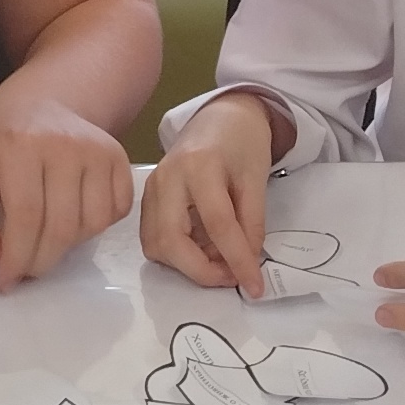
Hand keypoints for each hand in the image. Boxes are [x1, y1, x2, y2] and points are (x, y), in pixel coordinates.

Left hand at [0, 84, 135, 288]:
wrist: (46, 98)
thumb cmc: (0, 137)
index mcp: (19, 145)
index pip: (25, 217)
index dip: (15, 258)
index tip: (5, 280)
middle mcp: (65, 145)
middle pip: (60, 228)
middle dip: (39, 262)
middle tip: (24, 269)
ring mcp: (98, 150)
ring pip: (90, 226)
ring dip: (65, 246)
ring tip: (43, 234)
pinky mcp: (119, 159)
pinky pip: (114, 213)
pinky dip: (93, 228)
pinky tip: (70, 215)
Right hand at [139, 89, 280, 293]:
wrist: (220, 117)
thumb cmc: (242, 142)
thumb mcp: (257, 179)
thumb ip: (252, 223)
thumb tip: (248, 264)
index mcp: (199, 166)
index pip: (218, 225)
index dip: (237, 261)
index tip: (255, 286)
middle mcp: (166, 179)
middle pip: (171, 241)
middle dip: (201, 271)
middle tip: (231, 276)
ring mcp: (151, 189)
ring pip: (156, 246)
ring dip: (187, 264)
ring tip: (218, 259)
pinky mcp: (147, 199)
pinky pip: (153, 238)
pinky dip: (177, 254)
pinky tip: (201, 247)